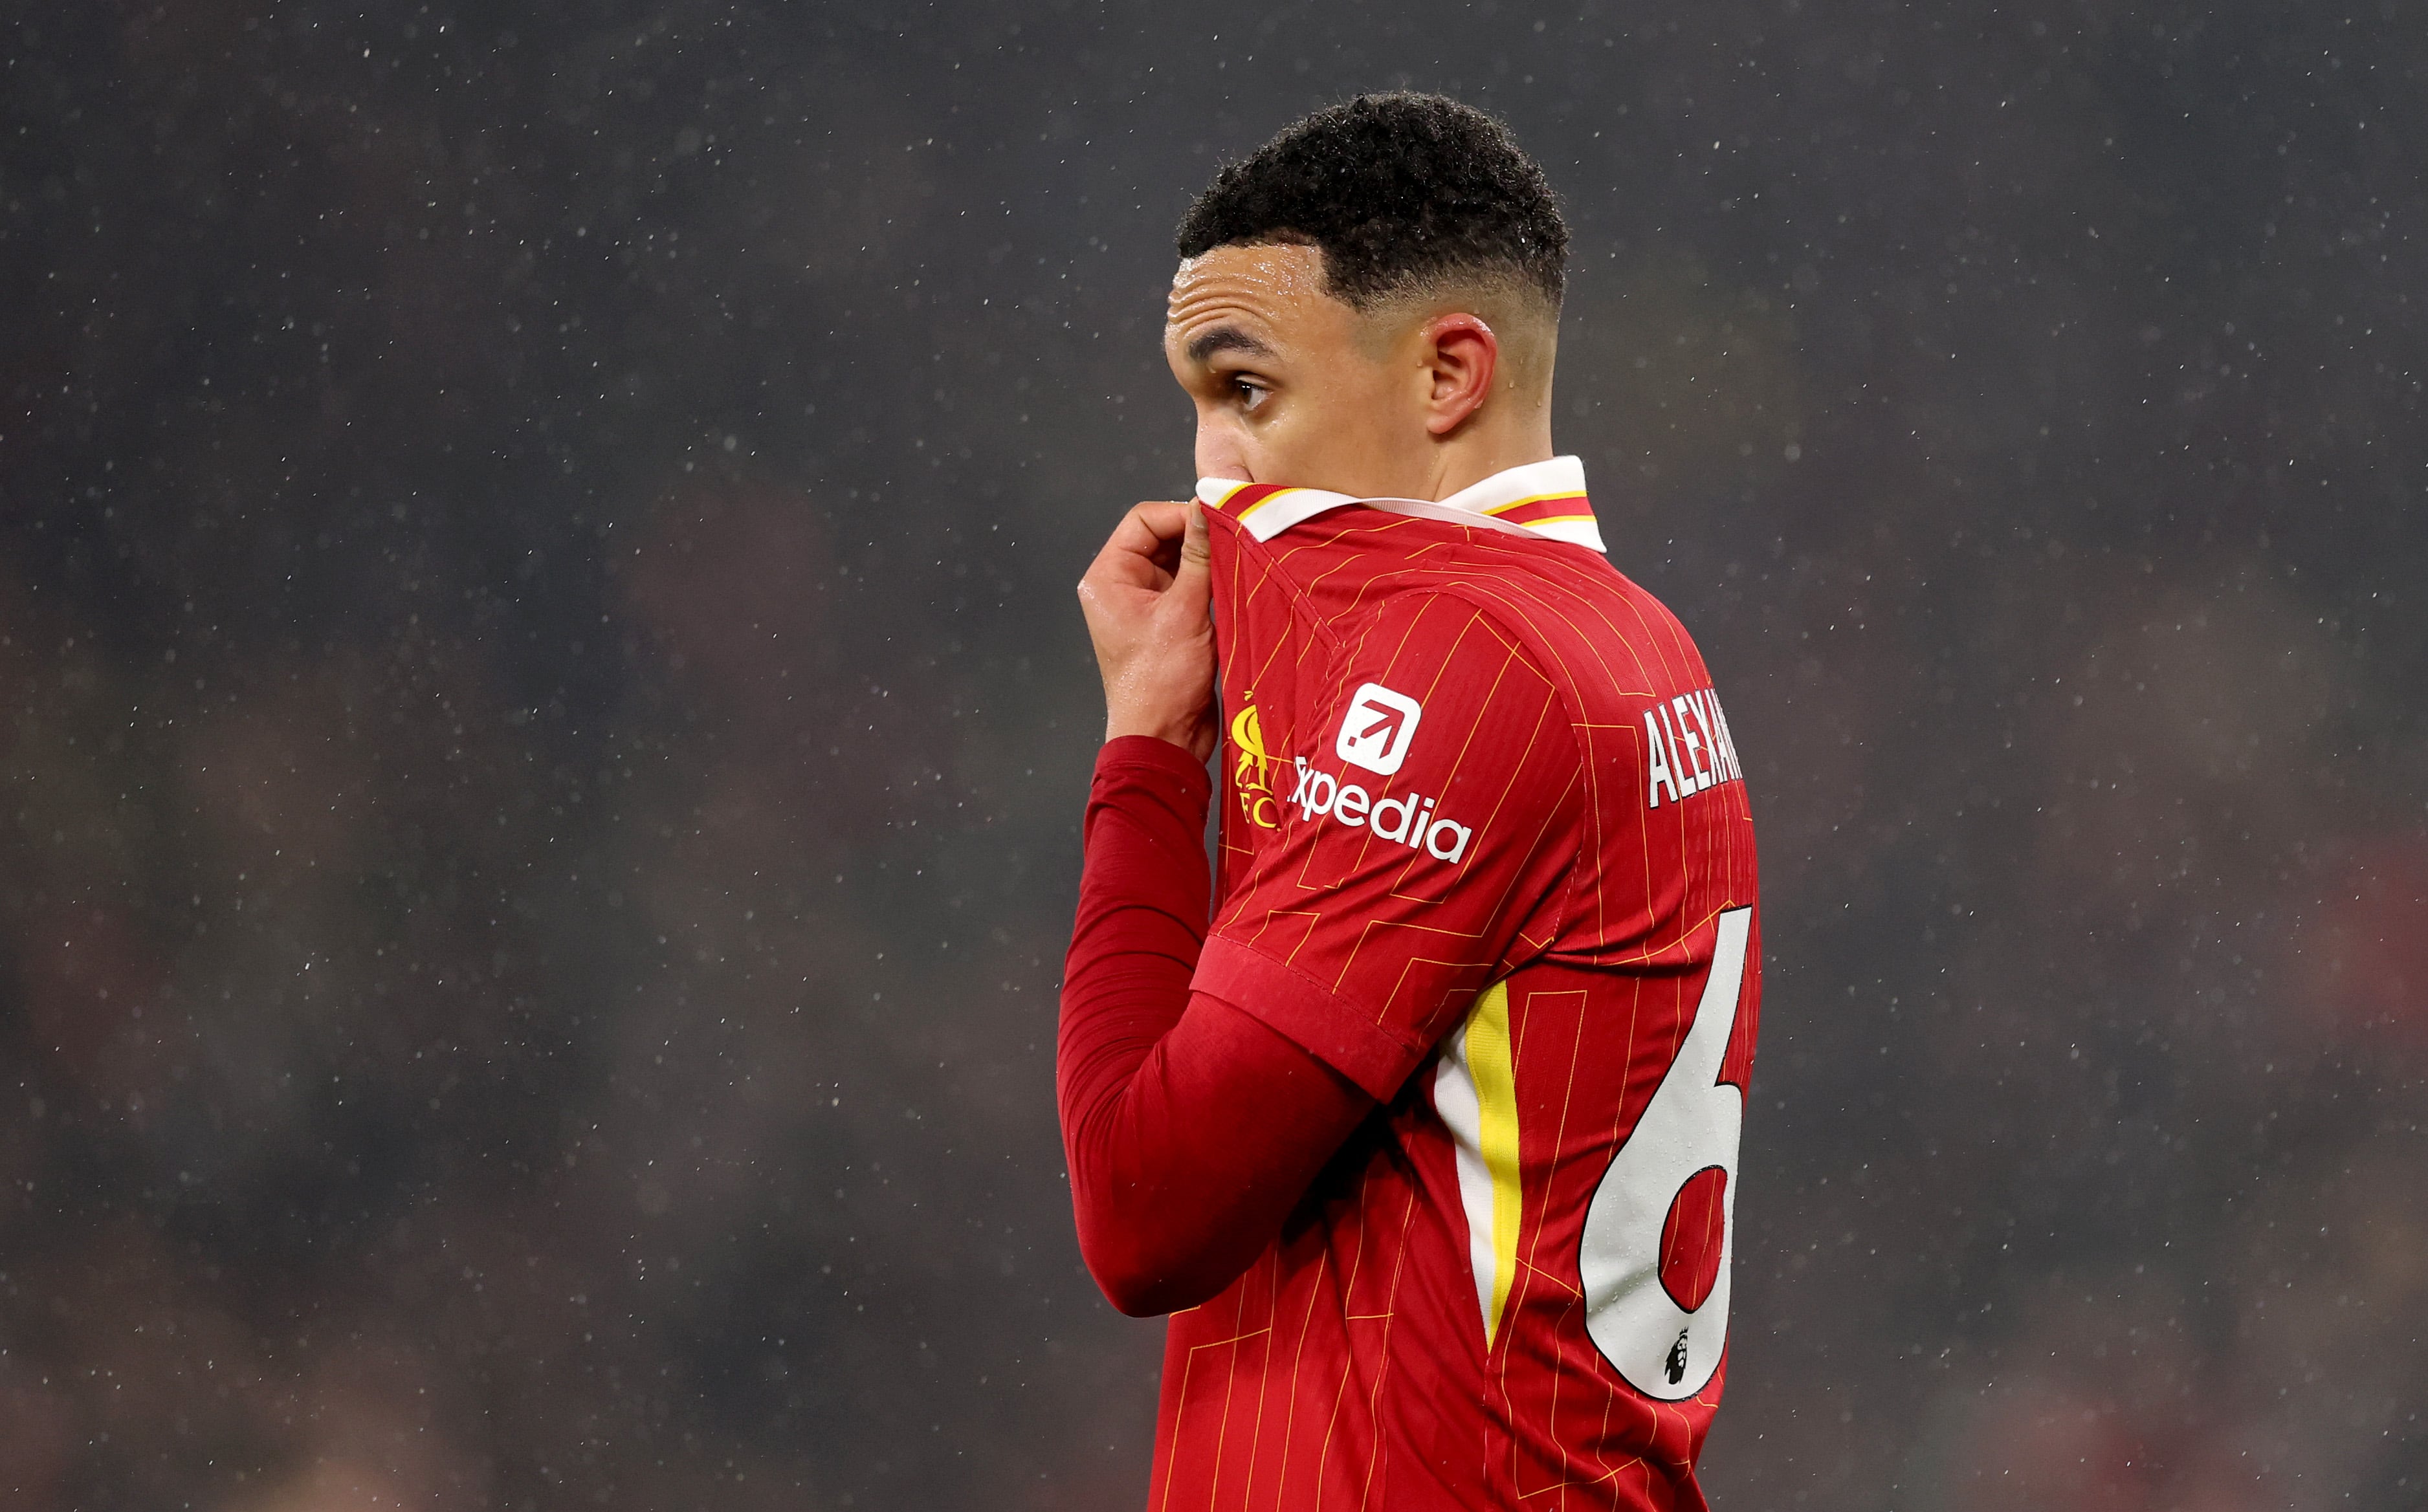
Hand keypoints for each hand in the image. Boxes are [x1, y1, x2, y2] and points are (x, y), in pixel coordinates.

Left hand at [1076, 500, 1217, 761]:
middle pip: (1163, 538)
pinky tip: (1235, 583)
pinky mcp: (1168, 623)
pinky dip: (1212, 583)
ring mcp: (1146, 605)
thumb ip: (1199, 556)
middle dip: (1198, 537)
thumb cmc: (1160, 683)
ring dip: (1208, 561)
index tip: (1218, 517)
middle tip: (1235, 537)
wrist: (1164, 739)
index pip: (1143, 520)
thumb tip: (1211, 508)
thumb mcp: (1184, 612)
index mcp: (1108, 578)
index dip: (1181, 514)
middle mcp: (1122, 587)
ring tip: (1238, 561)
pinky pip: (1191, 588)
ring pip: (1181, 563)